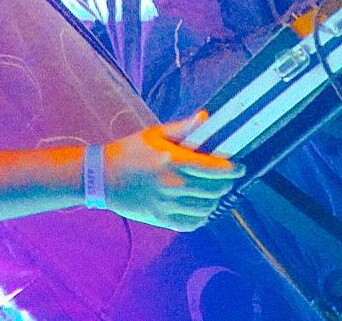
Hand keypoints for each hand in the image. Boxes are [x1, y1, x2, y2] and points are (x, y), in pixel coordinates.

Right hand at [104, 112, 244, 231]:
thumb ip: (183, 128)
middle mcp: (172, 185)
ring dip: (215, 199)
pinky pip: (192, 223)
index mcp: (172, 161)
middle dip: (226, 182)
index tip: (239, 167)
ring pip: (206, 207)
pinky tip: (201, 207)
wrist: (102, 177)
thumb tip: (205, 117)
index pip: (212, 168)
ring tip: (214, 190)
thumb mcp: (155, 134)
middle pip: (214, 189)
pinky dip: (202, 216)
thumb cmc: (129, 152)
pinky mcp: (161, 219)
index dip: (231, 169)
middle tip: (227, 177)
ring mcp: (166, 204)